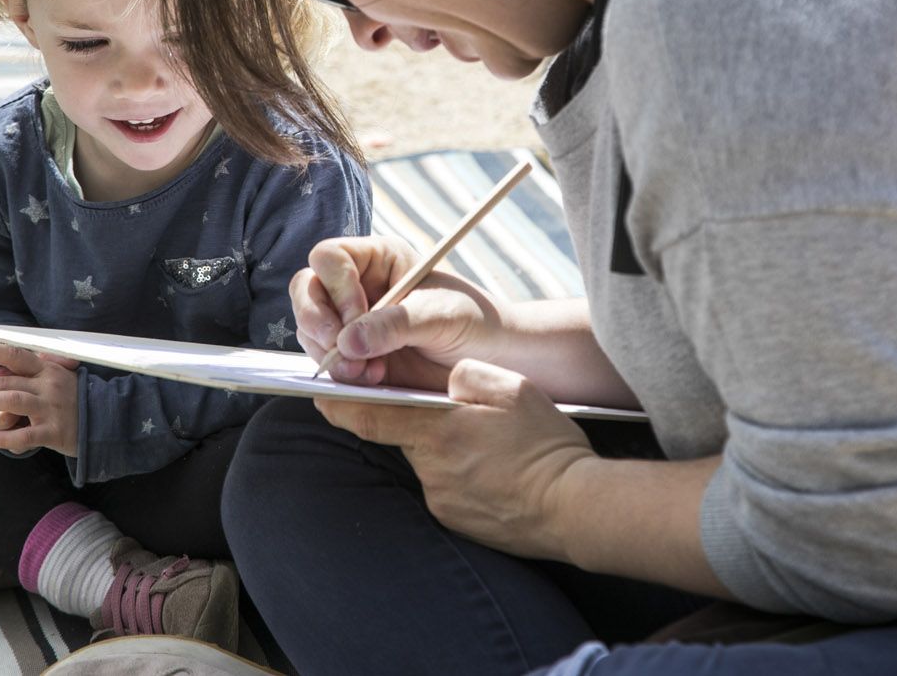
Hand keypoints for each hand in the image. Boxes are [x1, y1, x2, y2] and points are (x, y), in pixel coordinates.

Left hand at [0, 342, 81, 456]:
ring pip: (14, 402)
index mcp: (47, 370)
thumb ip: (39, 366)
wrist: (107, 420)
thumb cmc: (77, 398)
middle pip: (7, 383)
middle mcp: (48, 386)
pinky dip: (6, 437)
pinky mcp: (55, 432)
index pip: (16, 356)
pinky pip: (26, 435)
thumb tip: (15, 354)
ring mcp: (52, 409)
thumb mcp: (62, 375)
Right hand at [292, 236, 509, 389]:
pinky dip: (338, 373)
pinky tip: (371, 379)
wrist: (492, 361)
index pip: (330, 258)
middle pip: (306, 289)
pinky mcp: (354, 354)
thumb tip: (347, 342)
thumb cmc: (475, 322)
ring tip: (368, 371)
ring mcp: (352, 321)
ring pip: (310, 328)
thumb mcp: (440, 316)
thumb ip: (395, 324)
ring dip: (328, 354)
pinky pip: (324, 360)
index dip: (336, 287)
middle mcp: (358, 285)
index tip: (357, 318)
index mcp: (379, 258)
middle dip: (317, 322)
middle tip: (339, 351)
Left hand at [315, 359, 593, 559]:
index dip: (339, 403)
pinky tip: (498, 473)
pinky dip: (464, 476)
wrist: (576, 508)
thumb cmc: (546, 446)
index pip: (368, 416)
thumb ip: (466, 376)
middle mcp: (431, 469)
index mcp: (438, 431)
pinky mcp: (458, 522)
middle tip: (463, 417)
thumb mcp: (511, 388)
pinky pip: (449, 489)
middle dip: (422, 423)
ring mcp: (443, 501)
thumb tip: (444, 380)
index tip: (320, 392)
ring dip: (449, 450)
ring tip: (494, 448)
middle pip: (406, 437)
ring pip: (431, 463)